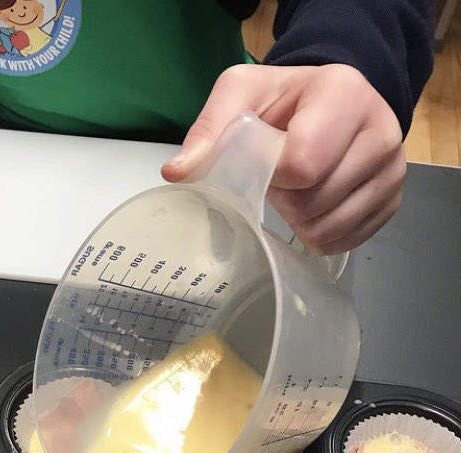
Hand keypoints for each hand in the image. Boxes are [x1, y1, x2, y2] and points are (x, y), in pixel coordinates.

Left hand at [162, 64, 405, 253]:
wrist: (328, 105)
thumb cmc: (282, 101)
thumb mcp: (241, 94)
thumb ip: (210, 128)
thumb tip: (178, 173)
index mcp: (344, 93)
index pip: (303, 163)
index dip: (273, 176)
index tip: (266, 167)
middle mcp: (382, 131)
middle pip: (316, 200)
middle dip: (287, 201)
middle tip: (280, 183)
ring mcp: (392, 170)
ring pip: (332, 227)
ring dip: (301, 222)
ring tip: (296, 194)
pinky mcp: (392, 201)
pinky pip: (348, 241)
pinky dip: (321, 236)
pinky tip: (313, 211)